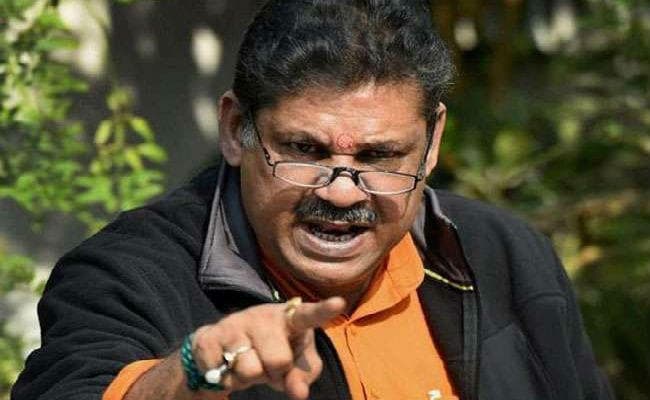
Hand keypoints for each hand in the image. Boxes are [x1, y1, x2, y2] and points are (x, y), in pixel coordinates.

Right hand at [190, 297, 345, 399]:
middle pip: (278, 360)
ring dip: (249, 378)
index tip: (339, 303)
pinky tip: (225, 364)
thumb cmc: (272, 352)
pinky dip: (227, 379)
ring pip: (249, 370)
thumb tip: (298, 393)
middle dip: (274, 374)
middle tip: (268, 366)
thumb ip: (303, 376)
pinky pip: (223, 375)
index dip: (323, 310)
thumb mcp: (294, 364)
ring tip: (247, 364)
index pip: (308, 315)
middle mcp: (262, 315)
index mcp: (289, 318)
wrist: (222, 348)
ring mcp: (234, 323)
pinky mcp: (209, 336)